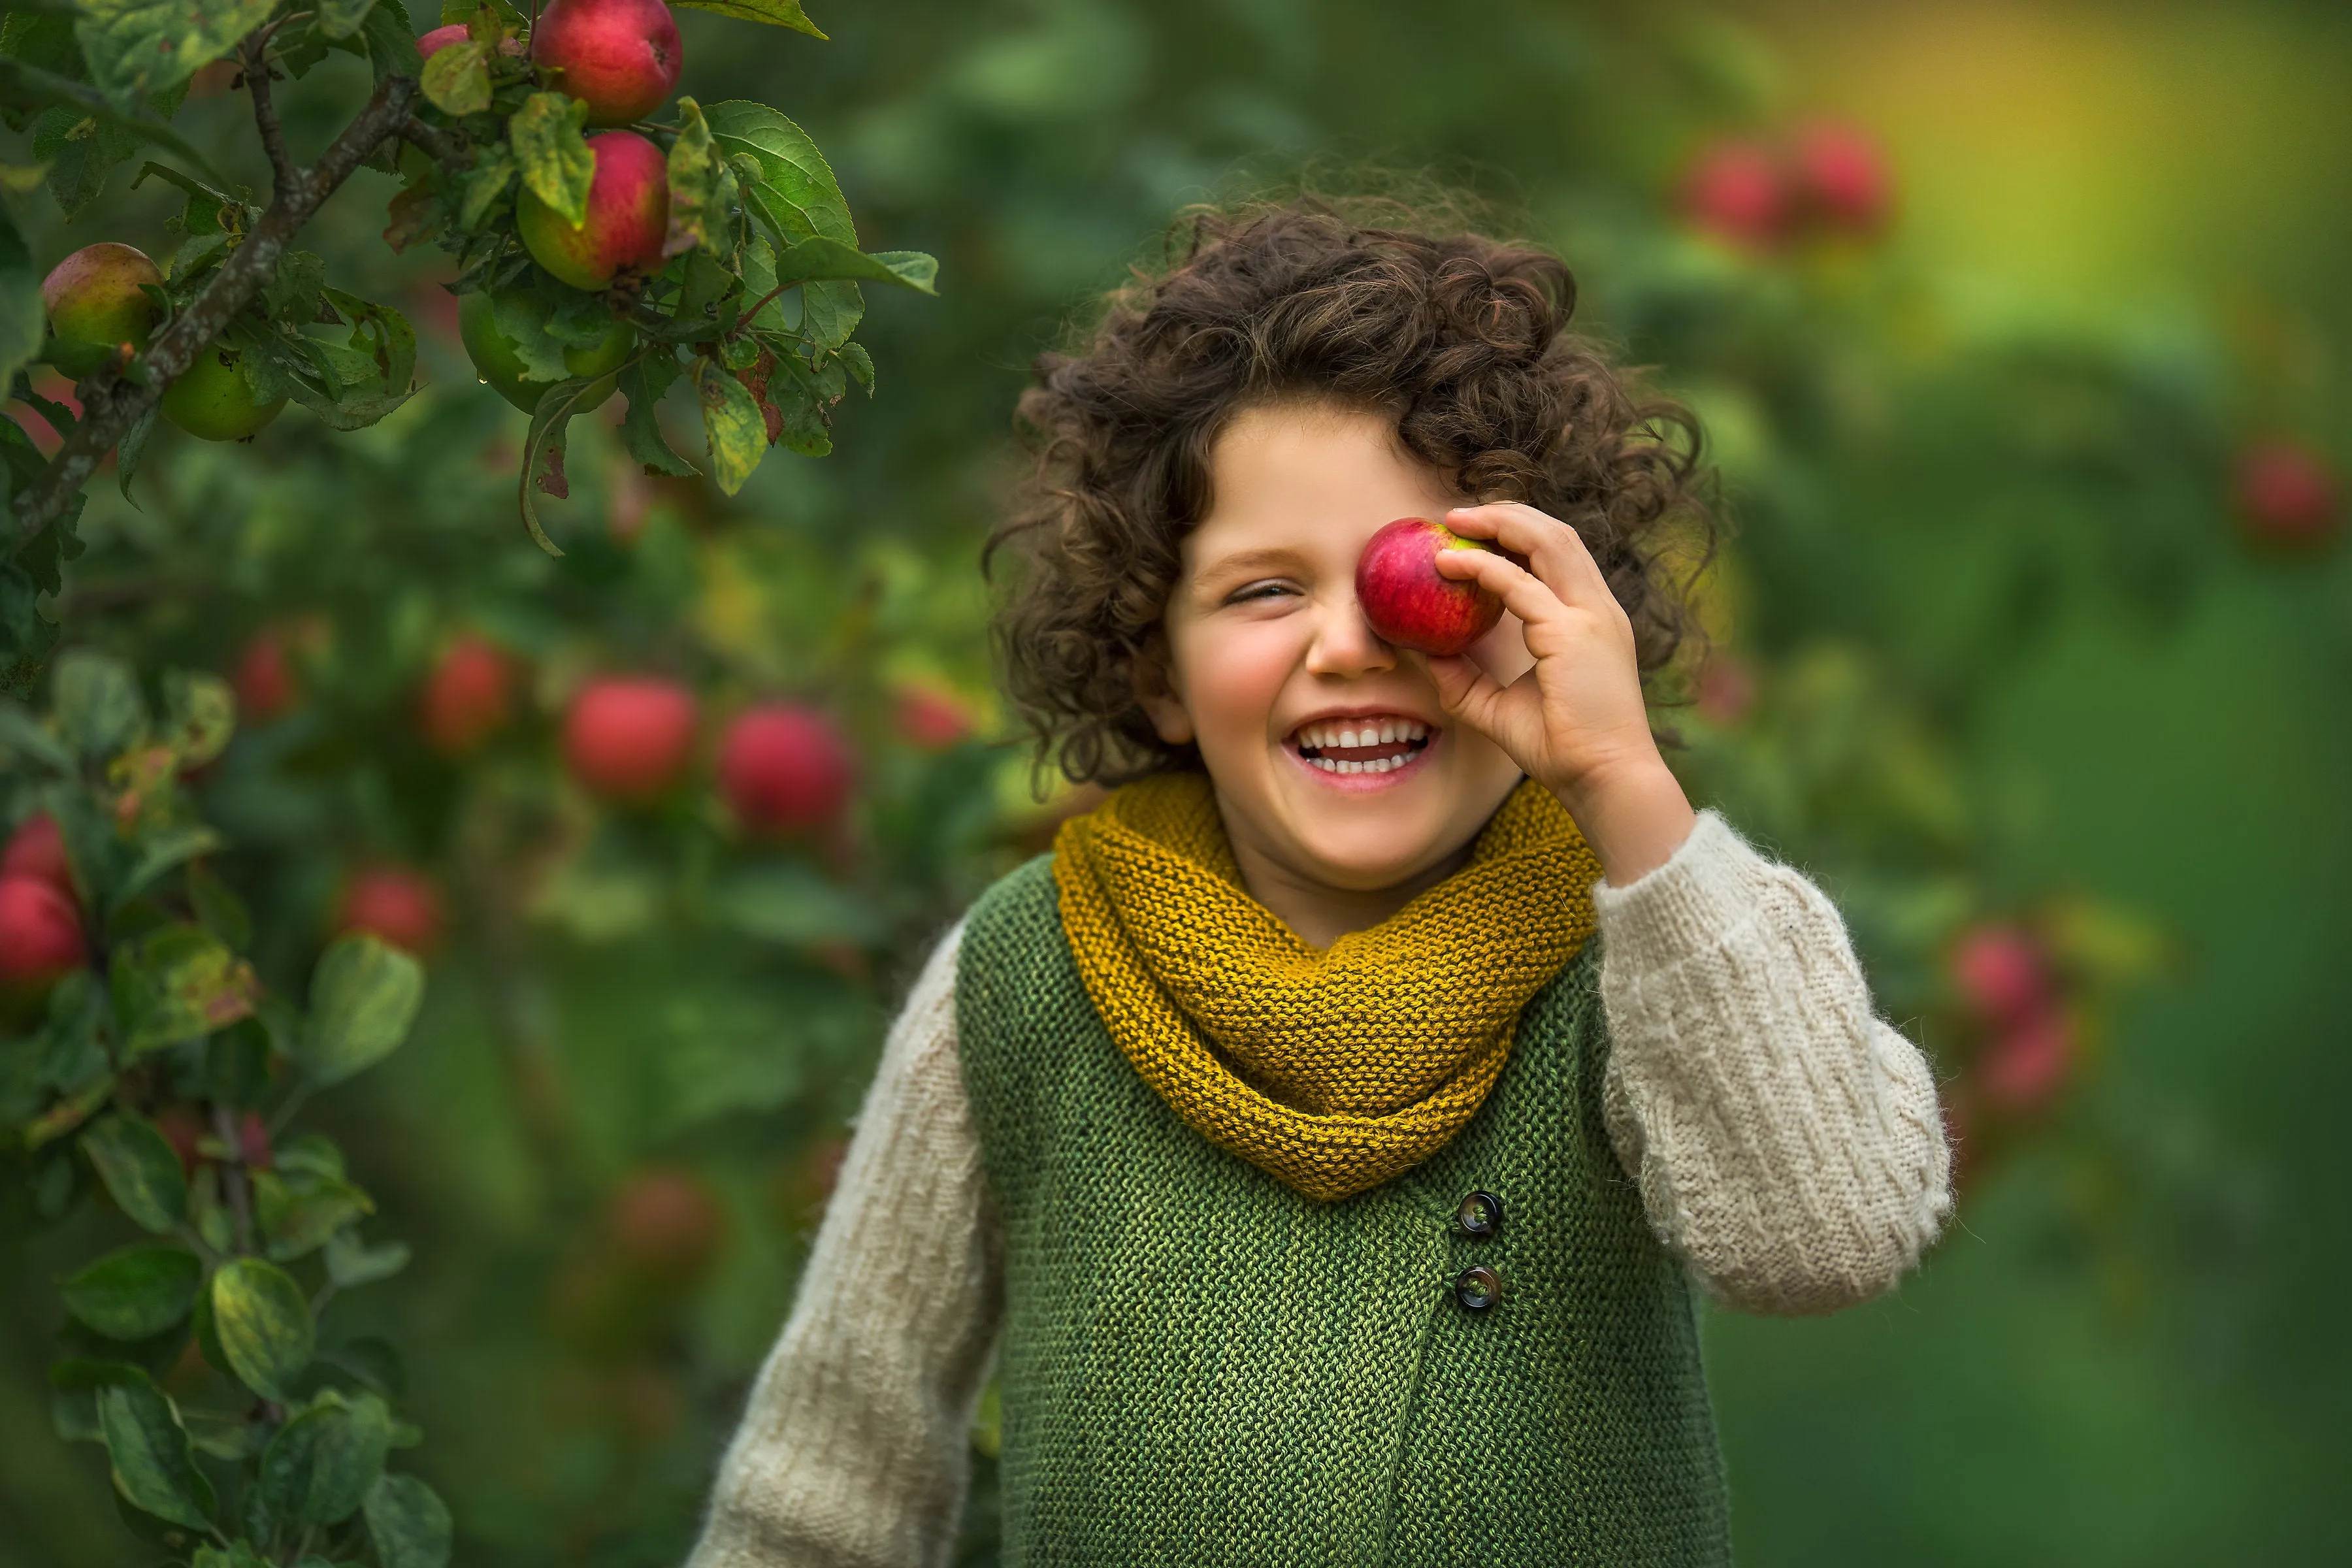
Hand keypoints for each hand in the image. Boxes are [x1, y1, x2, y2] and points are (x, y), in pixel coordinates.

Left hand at [1426, 502, 1695, 883]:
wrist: (1605, 780)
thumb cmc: (1562, 749)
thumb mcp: (1499, 705)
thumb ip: (1463, 677)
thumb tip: (1419, 654)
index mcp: (1592, 620)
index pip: (1559, 557)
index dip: (1518, 534)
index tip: (1473, 532)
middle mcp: (1598, 609)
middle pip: (1557, 535)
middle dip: (1507, 514)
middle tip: (1455, 516)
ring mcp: (1590, 617)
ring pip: (1548, 541)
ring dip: (1499, 523)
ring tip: (1452, 521)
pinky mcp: (1572, 634)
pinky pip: (1519, 586)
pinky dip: (1482, 567)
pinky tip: (1447, 564)